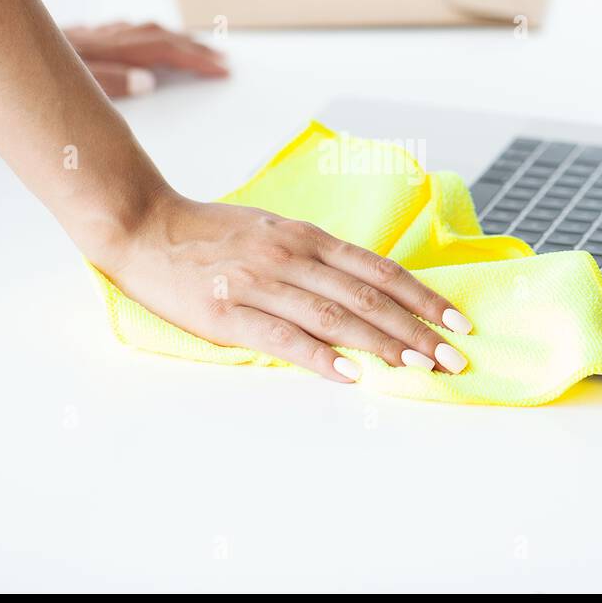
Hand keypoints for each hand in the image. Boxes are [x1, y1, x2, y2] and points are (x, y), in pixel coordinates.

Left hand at [62, 21, 228, 98]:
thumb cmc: (28, 75)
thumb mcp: (66, 85)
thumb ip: (108, 82)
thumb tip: (147, 82)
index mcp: (108, 48)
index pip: (164, 51)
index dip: (196, 61)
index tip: (222, 70)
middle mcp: (104, 36)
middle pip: (160, 36)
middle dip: (194, 47)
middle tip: (221, 58)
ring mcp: (91, 35)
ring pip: (142, 30)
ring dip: (172, 37)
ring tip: (192, 47)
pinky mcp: (78, 38)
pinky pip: (122, 31)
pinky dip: (143, 35)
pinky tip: (140, 39)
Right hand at [99, 193, 473, 383]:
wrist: (145, 227)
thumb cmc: (210, 234)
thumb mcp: (271, 232)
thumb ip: (314, 259)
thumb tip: (364, 289)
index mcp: (304, 237)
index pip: (378, 270)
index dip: (423, 296)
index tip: (456, 320)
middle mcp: (291, 256)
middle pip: (368, 296)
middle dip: (418, 328)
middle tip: (453, 357)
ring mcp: (260, 284)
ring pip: (336, 317)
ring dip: (383, 345)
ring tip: (419, 367)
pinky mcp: (229, 313)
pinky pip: (285, 338)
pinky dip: (322, 357)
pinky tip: (351, 375)